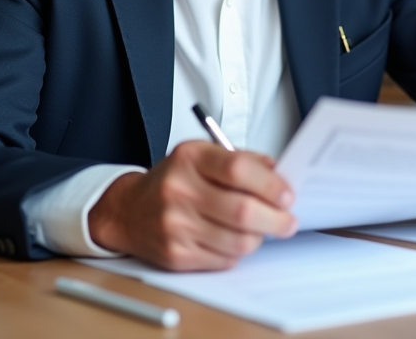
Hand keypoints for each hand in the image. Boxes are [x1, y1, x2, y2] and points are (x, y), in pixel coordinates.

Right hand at [87, 140, 297, 269]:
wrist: (128, 211)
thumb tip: (280, 176)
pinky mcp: (175, 254)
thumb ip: (242, 160)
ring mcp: (175, 225)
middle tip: (288, 221)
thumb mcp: (202, 156)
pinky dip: (237, 252)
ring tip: (261, 230)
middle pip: (242, 210)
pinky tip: (233, 240)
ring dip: (259, 238)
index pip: (238, 169)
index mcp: (190, 158)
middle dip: (275, 219)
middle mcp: (179, 190)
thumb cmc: (173, 181)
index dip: (270, 184)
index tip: (287, 195)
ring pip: (238, 241)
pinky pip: (224, 260)